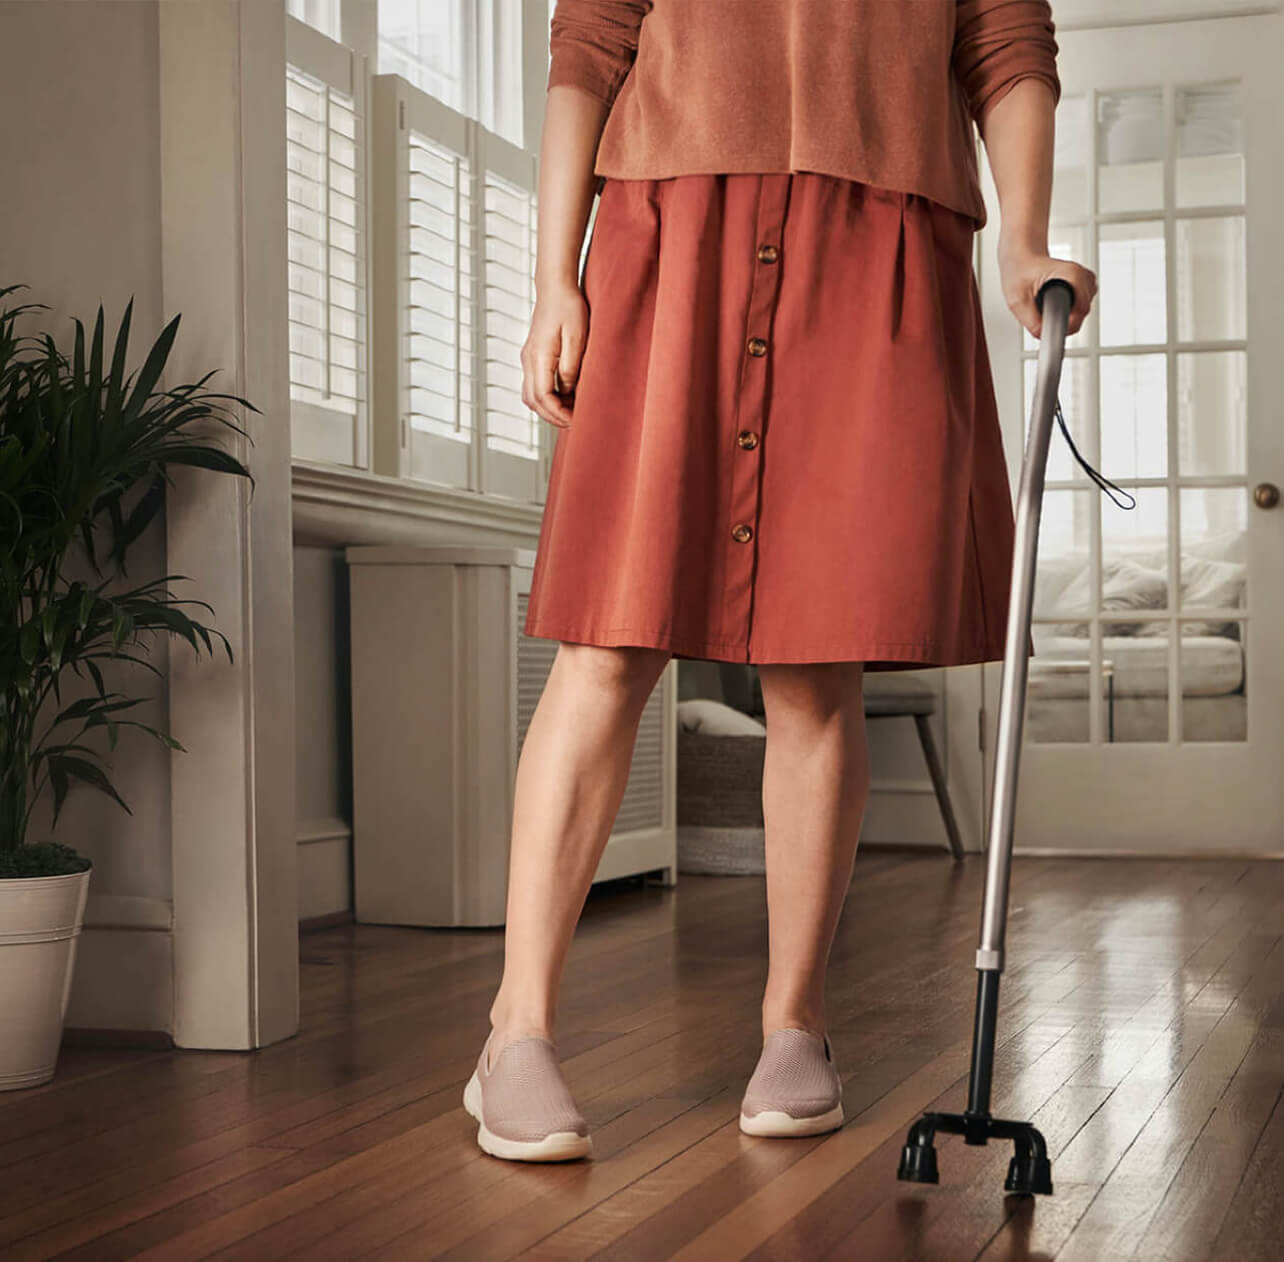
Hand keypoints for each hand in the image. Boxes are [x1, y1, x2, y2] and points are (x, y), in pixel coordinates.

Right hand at [521, 279, 587, 428]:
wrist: (555, 287)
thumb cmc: (569, 307)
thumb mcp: (577, 337)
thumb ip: (571, 367)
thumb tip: (568, 391)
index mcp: (538, 356)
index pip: (543, 397)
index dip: (559, 413)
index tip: (576, 419)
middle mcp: (528, 360)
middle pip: (533, 402)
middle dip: (553, 416)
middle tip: (575, 422)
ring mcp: (528, 359)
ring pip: (531, 396)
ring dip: (548, 409)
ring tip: (571, 411)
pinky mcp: (533, 357)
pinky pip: (534, 386)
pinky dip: (547, 398)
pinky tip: (565, 397)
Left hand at [997, 241, 1095, 338]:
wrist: (1023, 257)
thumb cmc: (1020, 272)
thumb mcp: (1017, 299)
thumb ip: (1031, 320)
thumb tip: (1043, 335)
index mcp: (1072, 275)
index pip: (1080, 312)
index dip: (1065, 326)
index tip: (1053, 332)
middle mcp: (1083, 277)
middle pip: (1080, 315)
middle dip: (1060, 321)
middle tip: (1041, 314)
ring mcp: (1086, 282)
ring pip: (1080, 314)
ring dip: (1062, 316)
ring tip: (1044, 305)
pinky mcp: (1084, 286)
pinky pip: (1079, 308)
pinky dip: (1066, 310)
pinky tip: (1052, 303)